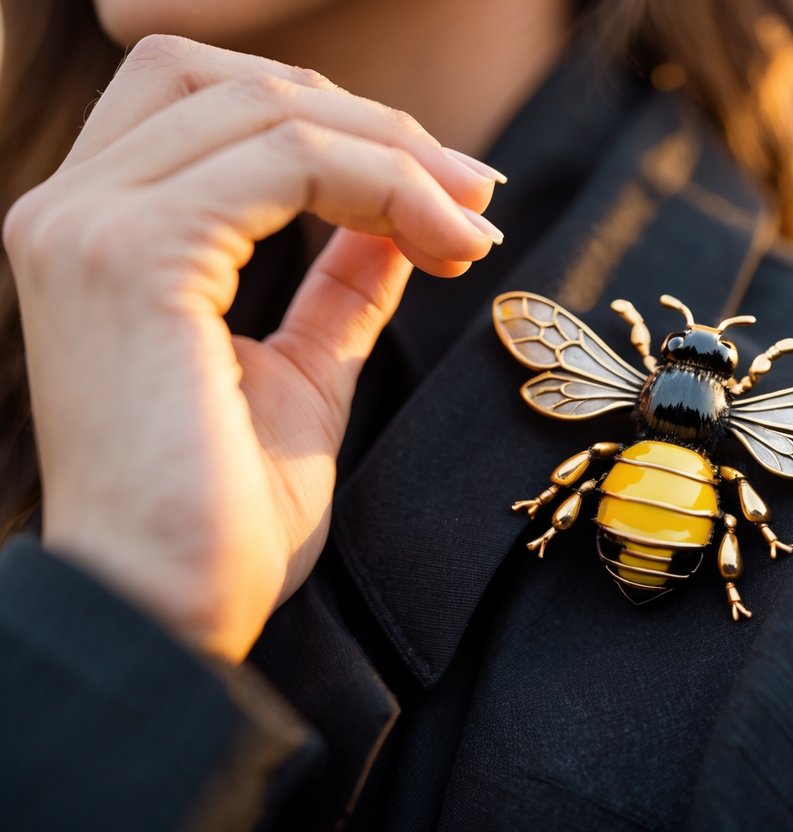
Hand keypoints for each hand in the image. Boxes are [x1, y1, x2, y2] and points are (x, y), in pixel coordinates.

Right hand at [2, 35, 502, 661]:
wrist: (170, 612)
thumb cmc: (224, 516)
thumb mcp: (302, 373)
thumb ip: (338, 285)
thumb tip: (398, 221)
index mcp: (99, 232)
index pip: (209, 102)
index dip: (335, 123)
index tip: (444, 192)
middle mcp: (72, 209)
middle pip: (237, 83)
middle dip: (372, 124)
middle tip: (469, 194)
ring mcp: (89, 224)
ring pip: (271, 111)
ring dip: (396, 156)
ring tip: (471, 226)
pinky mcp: (131, 255)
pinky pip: (287, 162)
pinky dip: (383, 186)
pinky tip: (441, 244)